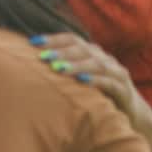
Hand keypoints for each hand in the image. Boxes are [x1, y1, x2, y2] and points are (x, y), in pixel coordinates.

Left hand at [33, 33, 151, 143]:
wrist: (125, 112)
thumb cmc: (92, 94)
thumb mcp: (74, 80)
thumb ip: (57, 71)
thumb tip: (25, 67)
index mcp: (91, 53)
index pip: (72, 40)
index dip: (53, 39)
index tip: (32, 42)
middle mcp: (104, 59)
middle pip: (82, 49)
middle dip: (61, 52)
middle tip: (42, 56)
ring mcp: (115, 73)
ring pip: (96, 64)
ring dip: (76, 65)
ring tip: (57, 68)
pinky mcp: (123, 89)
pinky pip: (110, 83)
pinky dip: (96, 81)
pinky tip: (82, 81)